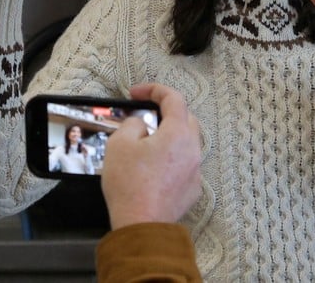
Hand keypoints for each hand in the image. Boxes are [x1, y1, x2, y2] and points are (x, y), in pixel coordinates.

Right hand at [101, 83, 201, 229]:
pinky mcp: (192, 189)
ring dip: (169, 137)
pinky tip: (153, 168)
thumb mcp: (120, 144)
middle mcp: (193, 149)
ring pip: (186, 143)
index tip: (136, 93)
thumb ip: (132, 124)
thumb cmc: (130, 184)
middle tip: (144, 116)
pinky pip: (184, 164)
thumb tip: (142, 126)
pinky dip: (171, 159)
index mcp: (178, 133)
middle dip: (165, 112)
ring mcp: (195, 170)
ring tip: (146, 144)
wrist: (141, 226)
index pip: (174, 98)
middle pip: (185, 119)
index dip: (154, 90)